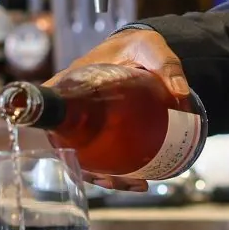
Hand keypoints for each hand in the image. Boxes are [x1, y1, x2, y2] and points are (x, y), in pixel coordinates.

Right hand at [48, 29, 191, 192]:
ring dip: (105, 177)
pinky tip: (141, 180)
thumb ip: (165, 64)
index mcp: (71, 81)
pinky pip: (103, 156)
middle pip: (66, 144)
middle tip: (114, 178)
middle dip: (87, 168)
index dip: (49, 129)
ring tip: (135, 184)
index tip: (67, 151)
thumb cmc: (136, 45)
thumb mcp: (149, 46)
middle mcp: (73, 106)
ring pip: (86, 157)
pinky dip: (117, 172)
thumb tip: (180, 93)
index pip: (48, 105)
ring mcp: (87, 123)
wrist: (142, 51)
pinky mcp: (103, 133)